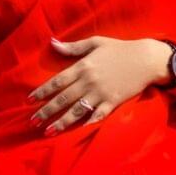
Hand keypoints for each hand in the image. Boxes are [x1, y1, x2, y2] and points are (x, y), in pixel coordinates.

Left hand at [28, 36, 169, 133]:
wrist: (146, 59)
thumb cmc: (119, 49)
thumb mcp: (95, 43)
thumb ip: (72, 47)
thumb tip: (52, 43)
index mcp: (82, 66)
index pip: (57, 82)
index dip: (42, 91)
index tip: (29, 100)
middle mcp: (88, 81)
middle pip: (63, 99)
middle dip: (46, 111)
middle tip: (33, 121)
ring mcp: (101, 93)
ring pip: (76, 110)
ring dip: (61, 122)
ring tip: (48, 131)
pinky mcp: (113, 102)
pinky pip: (98, 115)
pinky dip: (87, 123)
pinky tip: (77, 131)